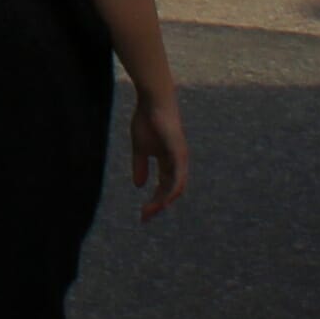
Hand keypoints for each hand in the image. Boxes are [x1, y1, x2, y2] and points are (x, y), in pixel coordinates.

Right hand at [128, 82, 188, 218]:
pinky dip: (172, 189)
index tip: (143, 214)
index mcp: (168, 162)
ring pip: (176, 187)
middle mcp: (177, 164)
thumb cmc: (147, 120)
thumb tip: (139, 185)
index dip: (154, 201)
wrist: (152, 101)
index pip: (163, 187)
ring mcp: (180, 159)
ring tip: (152, 211)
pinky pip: (178, 176)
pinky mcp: (179, 153)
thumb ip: (140, 166)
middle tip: (145, 217)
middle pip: (170, 191)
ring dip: (164, 201)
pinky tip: (164, 199)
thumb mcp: (140, 148)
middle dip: (158, 205)